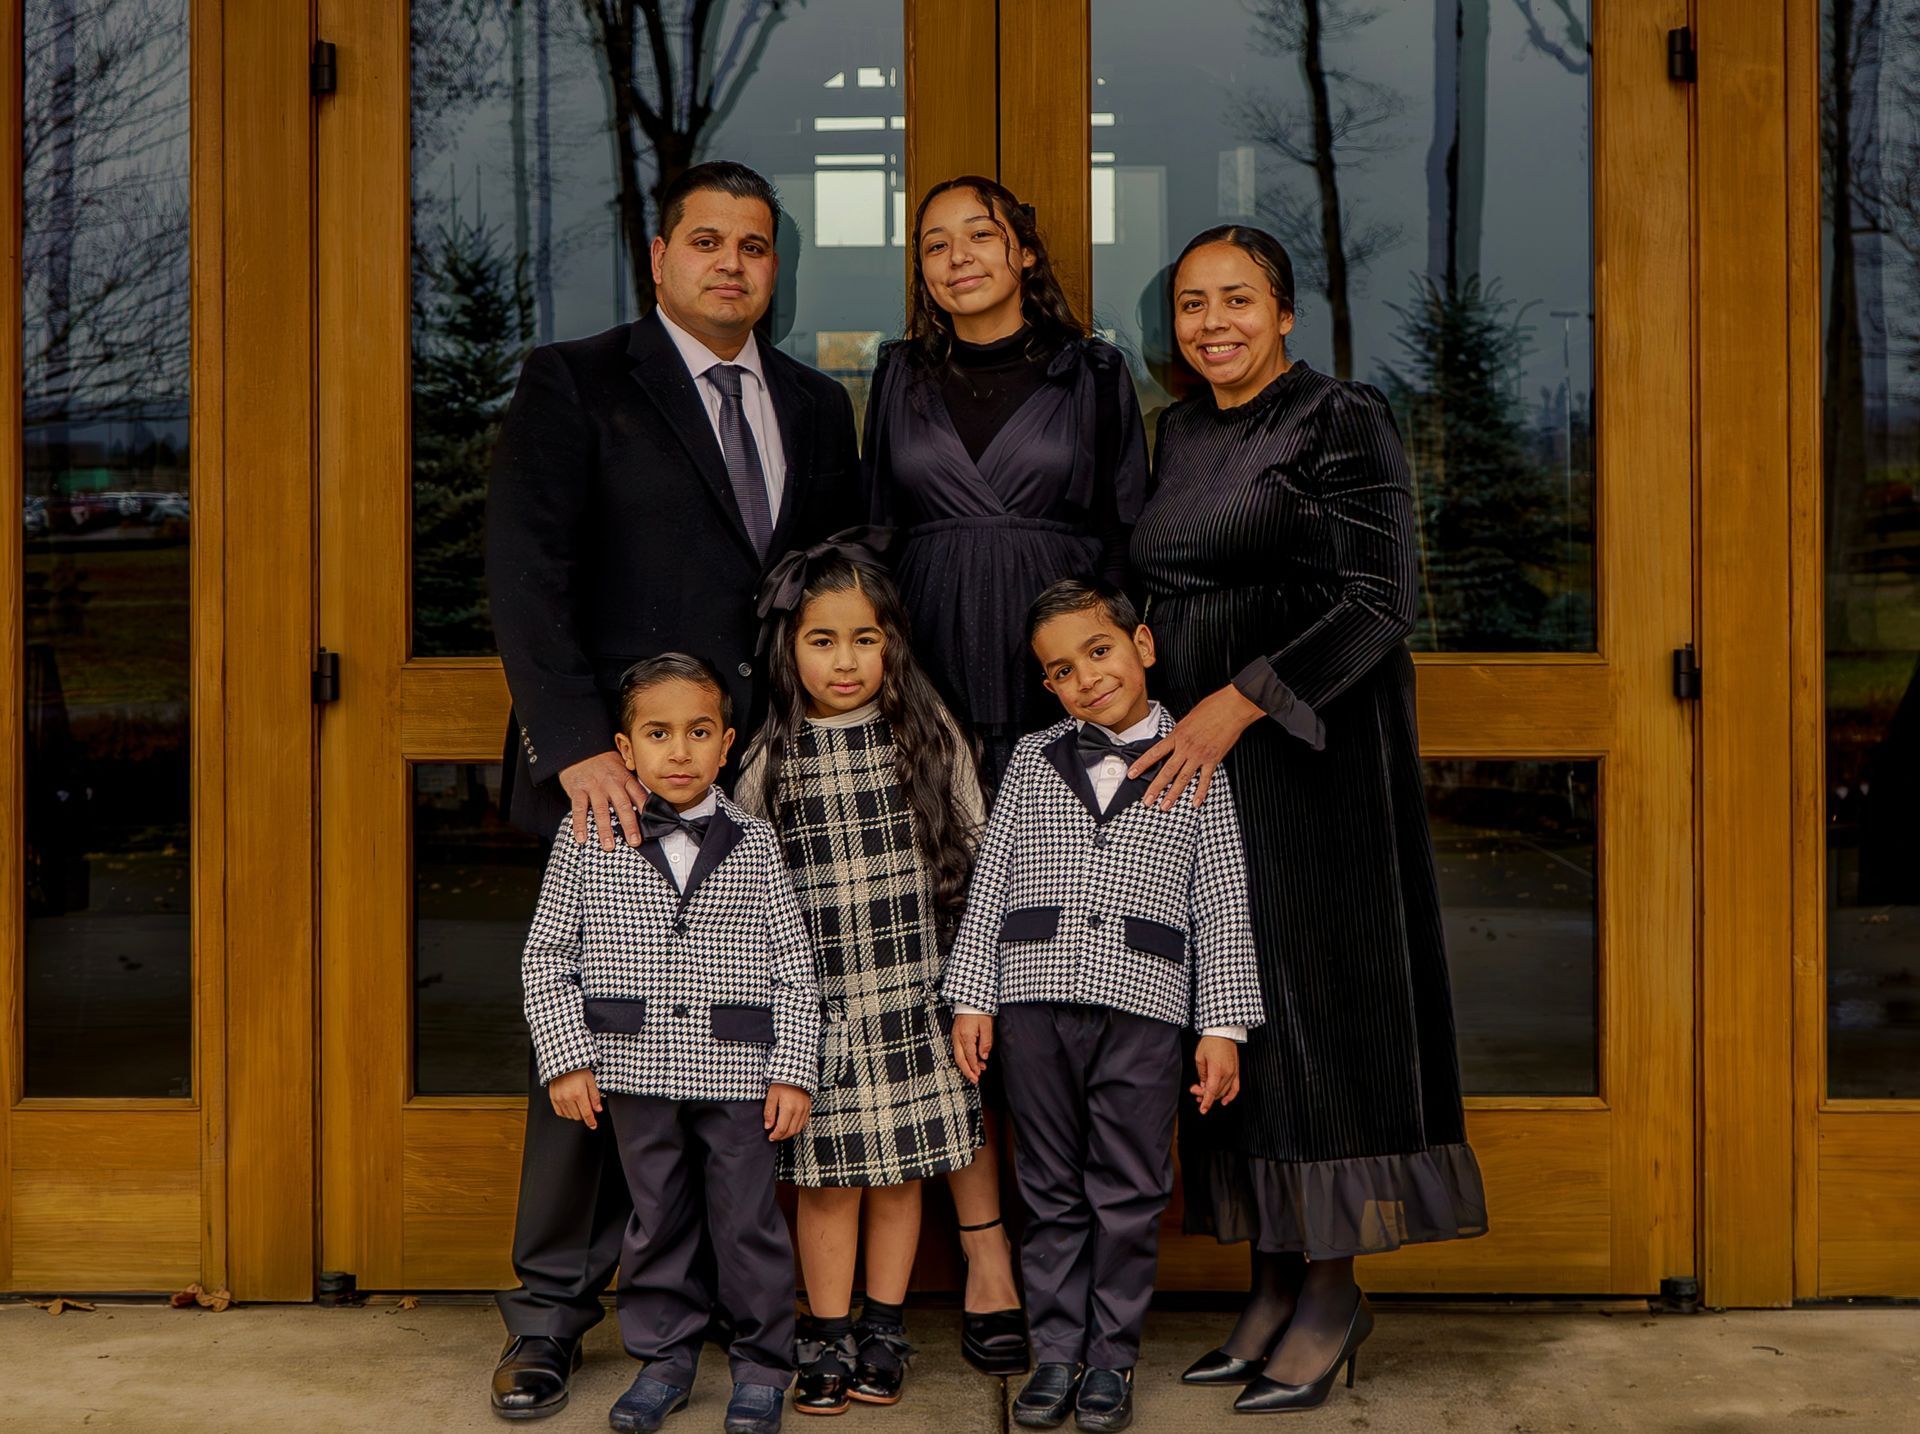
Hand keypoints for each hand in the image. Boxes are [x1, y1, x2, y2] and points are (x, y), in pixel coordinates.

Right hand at [549, 1068, 602, 1128]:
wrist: (562, 1061)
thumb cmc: (578, 1068)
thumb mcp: (591, 1080)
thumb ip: (595, 1096)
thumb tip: (598, 1109)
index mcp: (579, 1094)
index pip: (587, 1114)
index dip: (591, 1122)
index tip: (594, 1125)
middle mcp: (568, 1098)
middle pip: (578, 1116)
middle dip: (584, 1115)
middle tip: (587, 1107)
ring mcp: (559, 1099)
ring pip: (569, 1116)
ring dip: (576, 1114)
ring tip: (579, 1105)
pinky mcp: (553, 1098)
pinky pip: (559, 1112)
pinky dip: (566, 1113)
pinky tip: (570, 1107)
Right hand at [559, 750, 646, 848]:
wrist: (579, 748)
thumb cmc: (603, 762)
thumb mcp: (621, 767)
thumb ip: (630, 784)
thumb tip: (644, 805)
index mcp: (624, 778)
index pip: (639, 795)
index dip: (646, 810)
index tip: (652, 825)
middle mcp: (611, 783)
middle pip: (623, 806)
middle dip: (630, 826)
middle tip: (634, 841)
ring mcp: (594, 787)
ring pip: (601, 811)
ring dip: (605, 830)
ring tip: (609, 845)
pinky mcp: (578, 790)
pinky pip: (579, 809)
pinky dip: (580, 825)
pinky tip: (582, 838)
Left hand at [764, 1082, 812, 1140]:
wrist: (795, 1072)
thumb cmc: (782, 1082)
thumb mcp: (771, 1095)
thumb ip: (769, 1112)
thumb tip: (768, 1126)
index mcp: (789, 1108)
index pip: (782, 1128)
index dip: (775, 1135)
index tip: (770, 1137)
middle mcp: (799, 1110)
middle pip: (791, 1131)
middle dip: (781, 1137)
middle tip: (774, 1137)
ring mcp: (805, 1110)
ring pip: (798, 1129)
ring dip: (789, 1134)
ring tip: (781, 1134)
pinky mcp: (808, 1108)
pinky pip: (803, 1123)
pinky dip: (796, 1128)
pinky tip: (790, 1127)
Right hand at [952, 1013, 993, 1084]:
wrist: (970, 999)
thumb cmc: (979, 1011)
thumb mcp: (987, 1026)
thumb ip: (986, 1042)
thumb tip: (984, 1056)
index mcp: (965, 1036)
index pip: (969, 1056)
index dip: (974, 1067)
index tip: (979, 1074)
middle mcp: (957, 1038)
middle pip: (960, 1059)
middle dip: (967, 1071)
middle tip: (974, 1080)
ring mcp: (955, 1036)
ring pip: (958, 1056)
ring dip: (966, 1065)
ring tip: (976, 1072)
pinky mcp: (956, 1034)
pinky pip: (958, 1050)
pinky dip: (964, 1058)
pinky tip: (972, 1060)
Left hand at [1132, 685, 1262, 810]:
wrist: (1232, 707)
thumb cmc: (1213, 707)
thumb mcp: (1188, 717)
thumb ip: (1181, 731)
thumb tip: (1175, 739)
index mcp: (1177, 735)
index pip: (1154, 753)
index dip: (1142, 764)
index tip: (1132, 774)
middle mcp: (1186, 747)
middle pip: (1166, 771)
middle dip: (1155, 788)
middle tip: (1147, 800)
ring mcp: (1199, 755)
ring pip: (1182, 778)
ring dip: (1173, 794)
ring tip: (1165, 806)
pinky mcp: (1213, 759)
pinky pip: (1205, 779)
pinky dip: (1200, 792)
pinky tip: (1195, 802)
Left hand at [1190, 1036, 1240, 1113]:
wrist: (1223, 1032)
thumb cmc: (1210, 1042)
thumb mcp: (1199, 1057)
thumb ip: (1202, 1074)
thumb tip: (1204, 1086)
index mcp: (1217, 1069)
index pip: (1211, 1091)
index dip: (1206, 1102)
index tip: (1202, 1110)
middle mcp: (1227, 1073)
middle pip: (1217, 1092)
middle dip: (1205, 1095)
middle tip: (1195, 1091)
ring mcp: (1234, 1073)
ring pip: (1224, 1091)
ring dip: (1214, 1096)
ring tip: (1203, 1095)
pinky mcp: (1237, 1071)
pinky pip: (1236, 1088)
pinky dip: (1231, 1096)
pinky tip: (1225, 1101)